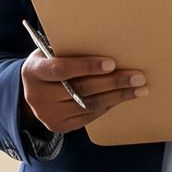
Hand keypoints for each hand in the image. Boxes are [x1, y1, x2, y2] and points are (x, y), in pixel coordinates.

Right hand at [21, 51, 146, 134]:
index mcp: (33, 72)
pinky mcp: (59, 126)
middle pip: (81, 89)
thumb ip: (69, 50)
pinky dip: (107, 105)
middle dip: (113, 82)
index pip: (61, 69)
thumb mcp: (50, 52)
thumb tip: (107, 44)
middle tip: (138, 77)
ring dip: (117, 96)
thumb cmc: (48, 63)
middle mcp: (37, 96)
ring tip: (139, 89)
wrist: (32, 91)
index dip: (87, 66)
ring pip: (89, 105)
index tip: (112, 63)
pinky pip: (88, 116)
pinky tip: (121, 97)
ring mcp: (48, 114)